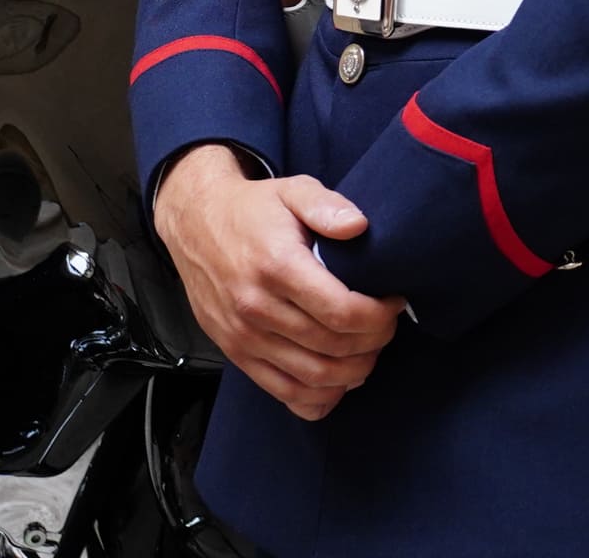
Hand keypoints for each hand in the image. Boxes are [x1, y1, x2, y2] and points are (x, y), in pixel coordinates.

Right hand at [152, 144, 408, 421]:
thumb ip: (327, 206)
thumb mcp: (292, 190)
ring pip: (312, 377)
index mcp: (277, 267)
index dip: (379, 316)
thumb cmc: (252, 210)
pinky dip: (317, 398)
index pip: (341, 312)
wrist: (195, 225)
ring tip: (369, 351)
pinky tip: (338, 381)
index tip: (394, 303)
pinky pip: (282, 392)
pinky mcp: (236, 353)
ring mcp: (244, 337)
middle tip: (387, 326)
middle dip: (374, 342)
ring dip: (352, 372)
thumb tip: (359, 226)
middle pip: (333, 348)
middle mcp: (257, 308)